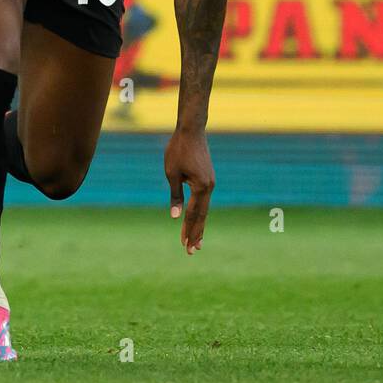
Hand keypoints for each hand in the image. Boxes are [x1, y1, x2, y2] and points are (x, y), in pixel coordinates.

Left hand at [164, 129, 214, 254]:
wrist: (191, 130)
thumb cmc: (178, 150)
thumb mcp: (172, 174)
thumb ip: (175, 196)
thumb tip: (176, 217)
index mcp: (200, 187)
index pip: (192, 214)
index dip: (187, 230)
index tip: (184, 245)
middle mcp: (209, 187)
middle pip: (202, 216)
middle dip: (196, 234)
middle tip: (192, 251)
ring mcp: (210, 183)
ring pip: (204, 209)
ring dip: (200, 225)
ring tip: (197, 242)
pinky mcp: (208, 179)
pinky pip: (204, 200)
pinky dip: (201, 213)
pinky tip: (198, 220)